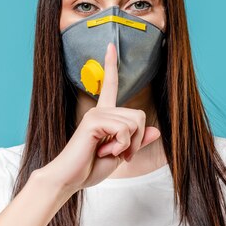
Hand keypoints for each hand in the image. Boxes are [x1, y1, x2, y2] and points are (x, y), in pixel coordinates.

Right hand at [41, 42, 160, 193]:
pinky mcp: (93, 121)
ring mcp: (96, 113)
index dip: (111, 66)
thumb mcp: (120, 155)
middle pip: (139, 115)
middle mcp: (100, 110)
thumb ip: (136, 142)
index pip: (110, 85)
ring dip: (128, 145)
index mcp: (104, 115)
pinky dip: (121, 146)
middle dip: (136, 140)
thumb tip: (155, 130)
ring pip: (135, 123)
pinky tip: (104, 152)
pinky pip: (124, 130)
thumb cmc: (89, 168)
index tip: (110, 46)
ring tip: (109, 153)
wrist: (69, 179)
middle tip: (120, 154)